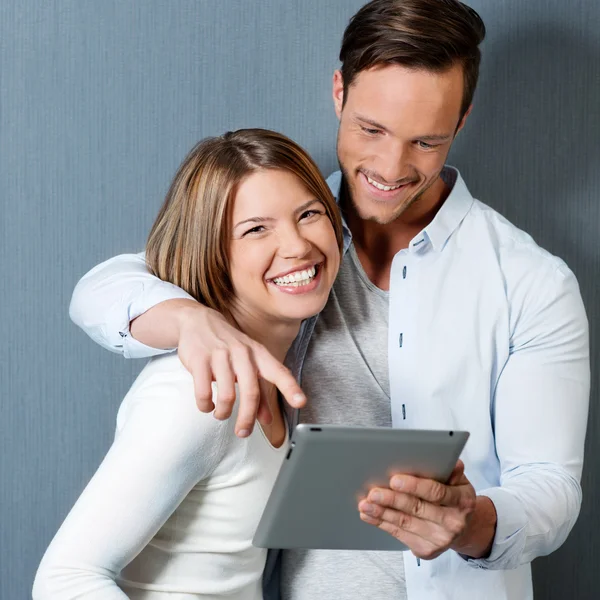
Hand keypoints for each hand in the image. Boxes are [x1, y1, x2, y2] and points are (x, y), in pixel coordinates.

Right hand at [176, 303, 305, 436]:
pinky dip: (205, 405)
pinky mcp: (200, 360)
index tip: (300, 402)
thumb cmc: (228, 347)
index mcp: (258, 354)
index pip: (278, 372)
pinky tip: (207, 405)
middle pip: (251, 392)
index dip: (291, 388)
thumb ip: (259, 392)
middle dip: (247, 418)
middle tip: (243, 432)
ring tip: (221, 414)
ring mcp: (220, 355)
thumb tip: (268, 420)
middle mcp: (242, 353)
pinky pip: (204, 391)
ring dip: (223, 412)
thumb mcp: (248, 363)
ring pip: (227, 395)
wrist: (198, 322)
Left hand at [358, 460, 494, 559]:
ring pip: (405, 523)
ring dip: (382, 513)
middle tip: (373, 492)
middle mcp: (453, 522)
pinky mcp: (426, 550)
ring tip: (365, 504)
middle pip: (417, 509)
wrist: (462, 527)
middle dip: (392, 500)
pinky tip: (370, 515)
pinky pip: (400, 534)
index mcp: (462, 500)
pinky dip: (382, 523)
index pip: (436, 492)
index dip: (414, 486)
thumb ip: (451, 469)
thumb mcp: (458, 480)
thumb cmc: (453, 496)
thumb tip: (445, 459)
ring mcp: (440, 539)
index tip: (394, 480)